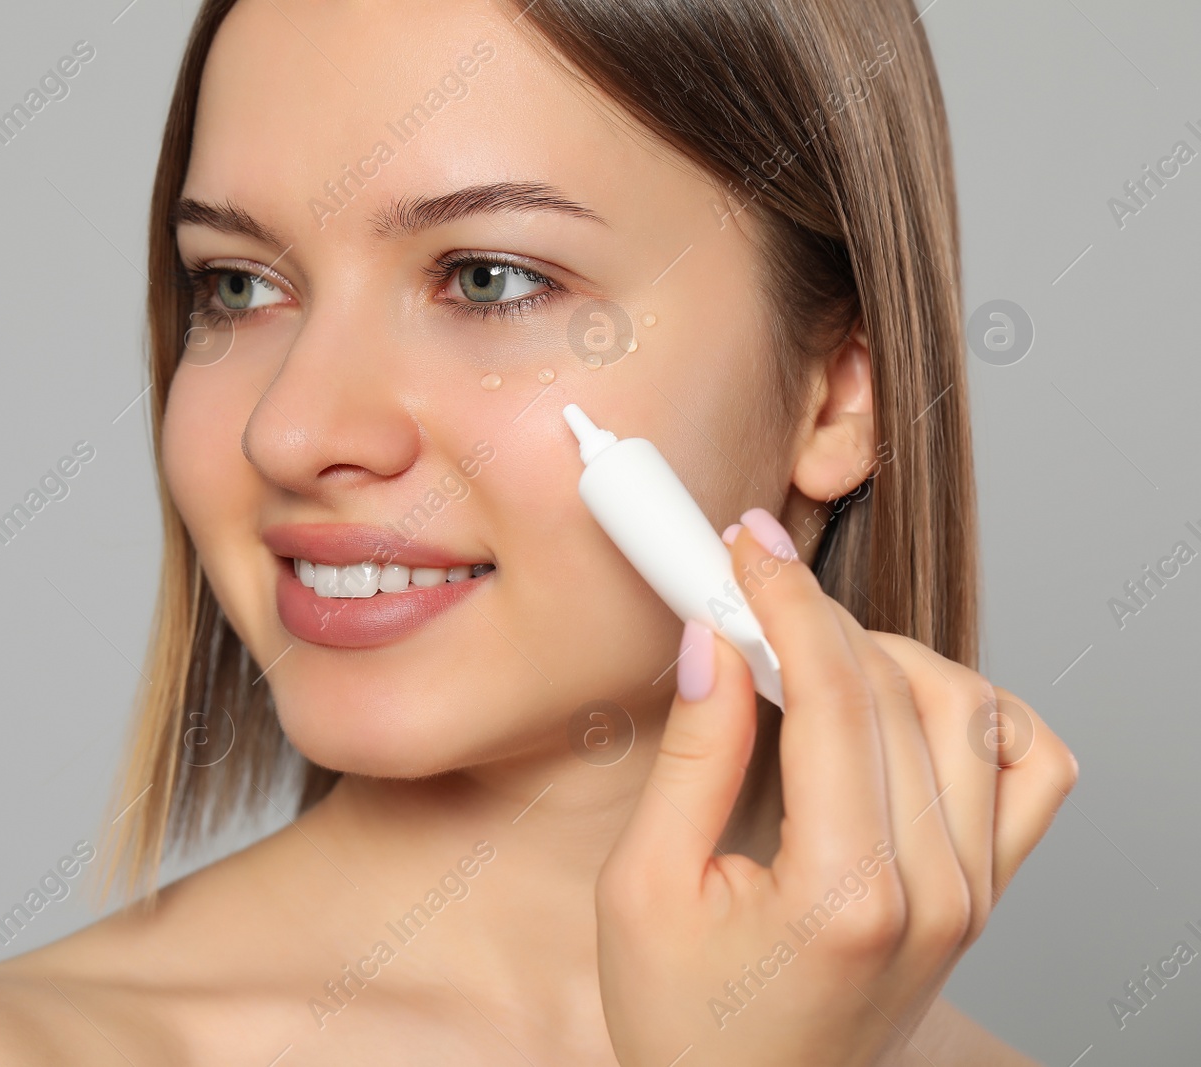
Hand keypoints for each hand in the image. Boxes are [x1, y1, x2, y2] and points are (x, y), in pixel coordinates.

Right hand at [595, 508, 1077, 1066]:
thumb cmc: (683, 1019)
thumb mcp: (644, 887)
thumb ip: (693, 757)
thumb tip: (714, 642)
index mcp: (844, 894)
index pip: (835, 693)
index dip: (785, 600)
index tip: (742, 550)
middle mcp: (935, 891)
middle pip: (899, 687)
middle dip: (817, 613)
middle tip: (749, 588)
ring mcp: (975, 895)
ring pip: (972, 710)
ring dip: (891, 655)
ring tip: (812, 656)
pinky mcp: (985, 897)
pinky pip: (1027, 768)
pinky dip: (976, 714)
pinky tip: (902, 709)